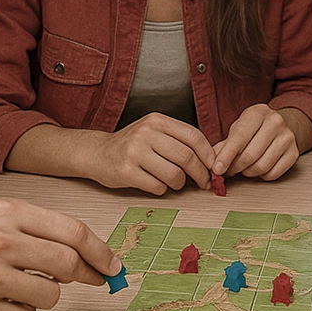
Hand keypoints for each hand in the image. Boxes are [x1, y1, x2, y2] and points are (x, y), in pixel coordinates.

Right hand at [0, 198, 120, 310]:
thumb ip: (40, 234)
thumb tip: (92, 257)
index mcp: (5, 212)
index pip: (71, 230)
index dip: (100, 251)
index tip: (113, 266)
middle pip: (68, 261)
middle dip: (83, 275)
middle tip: (88, 282)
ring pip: (50, 294)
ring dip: (42, 298)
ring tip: (14, 291)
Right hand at [93, 113, 212, 194]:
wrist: (97, 153)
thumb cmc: (132, 145)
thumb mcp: (154, 132)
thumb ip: (178, 140)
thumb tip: (210, 160)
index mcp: (157, 121)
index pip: (193, 136)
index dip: (208, 154)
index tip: (214, 167)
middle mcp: (146, 133)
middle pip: (186, 156)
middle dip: (200, 173)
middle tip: (204, 182)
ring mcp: (134, 152)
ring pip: (174, 174)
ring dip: (179, 184)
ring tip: (174, 183)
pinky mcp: (126, 171)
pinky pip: (157, 186)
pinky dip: (162, 189)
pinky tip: (156, 184)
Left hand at [213, 104, 301, 179]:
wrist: (282, 124)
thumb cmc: (255, 128)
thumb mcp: (238, 128)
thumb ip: (224, 145)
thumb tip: (210, 164)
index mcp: (258, 113)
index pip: (239, 137)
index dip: (226, 156)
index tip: (217, 169)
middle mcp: (275, 122)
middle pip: (250, 155)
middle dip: (235, 167)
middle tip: (228, 171)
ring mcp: (287, 137)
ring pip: (262, 166)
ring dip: (248, 172)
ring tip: (243, 168)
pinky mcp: (294, 153)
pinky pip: (273, 174)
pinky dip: (262, 176)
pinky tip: (258, 168)